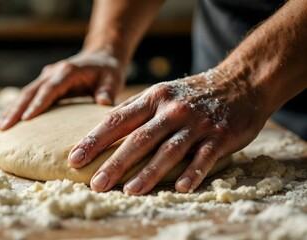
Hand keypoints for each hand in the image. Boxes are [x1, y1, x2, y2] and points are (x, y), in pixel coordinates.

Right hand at [0, 50, 125, 129]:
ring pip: (25, 93)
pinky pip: (29, 96)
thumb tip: (102, 103)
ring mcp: (47, 77)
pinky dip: (18, 108)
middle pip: (31, 91)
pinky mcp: (45, 84)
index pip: (50, 88)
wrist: (101, 57)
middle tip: (3, 127)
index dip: (39, 103)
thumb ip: (107, 91)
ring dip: (13, 110)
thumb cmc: (107, 70)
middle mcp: (53, 72)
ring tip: (0, 128)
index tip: (27, 119)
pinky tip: (9, 122)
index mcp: (68, 71)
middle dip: (16, 109)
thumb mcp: (112, 79)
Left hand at [68, 68, 268, 193]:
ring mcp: (196, 123)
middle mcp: (172, 110)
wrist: (240, 81)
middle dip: (115, 163)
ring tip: (129, 191)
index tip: (75, 158)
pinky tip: (179, 188)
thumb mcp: (161, 91)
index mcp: (153, 98)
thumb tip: (103, 123)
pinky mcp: (220, 135)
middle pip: (139, 139)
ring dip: (149, 172)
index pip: (117, 120)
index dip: (95, 140)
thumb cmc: (191, 92)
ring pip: (169, 150)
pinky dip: (193, 173)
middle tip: (96, 184)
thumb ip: (135, 108)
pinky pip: (204, 157)